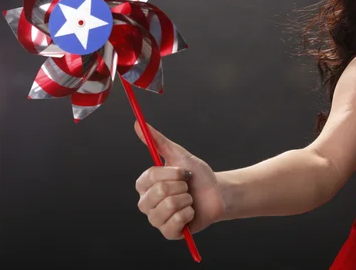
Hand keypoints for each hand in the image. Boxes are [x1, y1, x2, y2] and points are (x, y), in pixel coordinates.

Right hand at [134, 122, 225, 239]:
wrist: (217, 193)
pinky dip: (188, 214)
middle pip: (159, 193)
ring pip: (168, 207)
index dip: (171, 174)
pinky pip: (174, 224)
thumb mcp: (179, 155)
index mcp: (145, 184)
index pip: (150, 177)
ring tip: (189, 200)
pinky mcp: (169, 233)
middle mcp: (146, 203)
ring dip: (186, 201)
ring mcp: (156, 219)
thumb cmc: (197, 175)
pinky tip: (191, 212)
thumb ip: (158, 141)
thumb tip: (138, 123)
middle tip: (187, 188)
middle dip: (181, 187)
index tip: (185, 172)